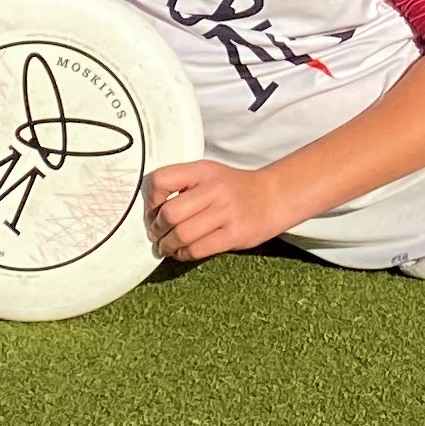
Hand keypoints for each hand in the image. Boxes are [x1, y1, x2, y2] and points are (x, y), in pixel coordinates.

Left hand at [147, 158, 294, 260]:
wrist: (273, 196)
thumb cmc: (235, 188)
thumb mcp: (209, 174)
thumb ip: (183, 185)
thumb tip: (151, 212)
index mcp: (203, 171)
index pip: (162, 180)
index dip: (151, 200)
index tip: (152, 211)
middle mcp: (214, 189)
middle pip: (169, 214)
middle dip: (156, 229)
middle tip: (156, 234)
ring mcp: (226, 212)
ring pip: (181, 235)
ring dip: (167, 246)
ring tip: (166, 247)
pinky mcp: (234, 234)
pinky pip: (197, 249)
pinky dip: (183, 254)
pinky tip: (182, 252)